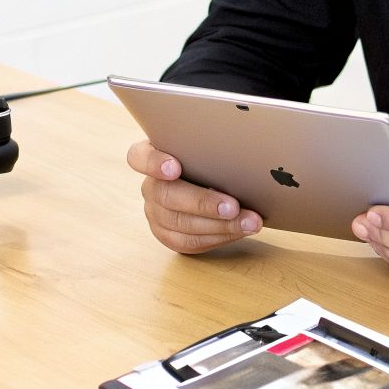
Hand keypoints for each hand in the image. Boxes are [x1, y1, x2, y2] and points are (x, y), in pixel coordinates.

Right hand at [126, 139, 261, 253]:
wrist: (210, 182)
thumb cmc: (208, 158)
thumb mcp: (206, 146)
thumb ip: (210, 146)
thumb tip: (241, 147)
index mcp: (151, 156)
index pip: (138, 157)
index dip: (153, 163)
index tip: (174, 168)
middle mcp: (150, 186)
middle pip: (166, 196)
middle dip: (203, 203)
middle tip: (233, 206)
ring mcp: (155, 213)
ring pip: (181, 224)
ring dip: (220, 225)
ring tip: (250, 222)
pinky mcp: (168, 235)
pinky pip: (190, 242)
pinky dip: (219, 237)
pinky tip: (241, 230)